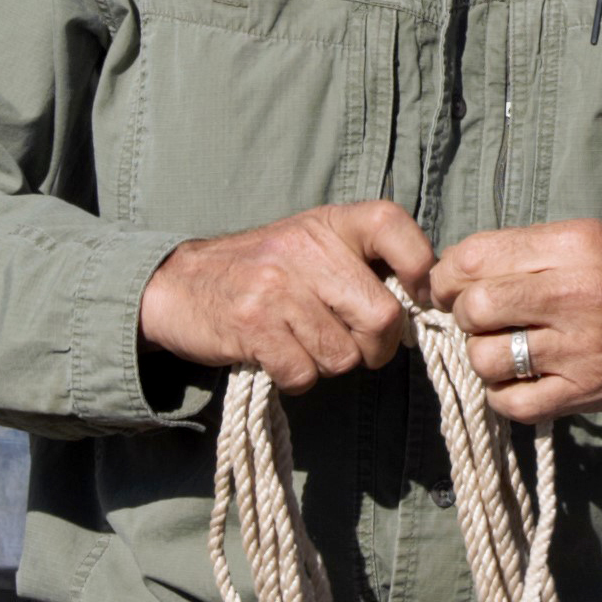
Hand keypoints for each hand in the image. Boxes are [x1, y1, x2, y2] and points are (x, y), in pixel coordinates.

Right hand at [141, 200, 436, 390]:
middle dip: (376, 346)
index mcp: (327, 224)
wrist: (178, 285)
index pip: (390, 223)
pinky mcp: (253, 326)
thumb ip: (360, 261)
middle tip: (355, 345)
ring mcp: (277, 288)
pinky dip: (296, 377)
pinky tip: (278, 357)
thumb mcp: (309, 245)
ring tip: (303, 343)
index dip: (419, 262)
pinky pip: (304, 373)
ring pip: (344, 355)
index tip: (420, 293)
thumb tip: (423, 298)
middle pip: (381, 315)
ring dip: (330, 363)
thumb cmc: (260, 270)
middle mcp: (304, 250)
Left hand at [429, 220, 601, 424]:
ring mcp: (579, 349)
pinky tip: (518, 380)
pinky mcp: (586, 392)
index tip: (451, 285)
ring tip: (503, 348)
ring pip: (485, 358)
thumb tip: (461, 270)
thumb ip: (529, 250)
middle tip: (480, 317)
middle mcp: (572, 295)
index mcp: (570, 246)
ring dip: (483, 355)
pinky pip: (512, 404)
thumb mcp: (592, 237)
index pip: (473, 258)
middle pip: (474, 308)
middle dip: (464, 314)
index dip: (447, 274)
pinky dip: (502, 395)